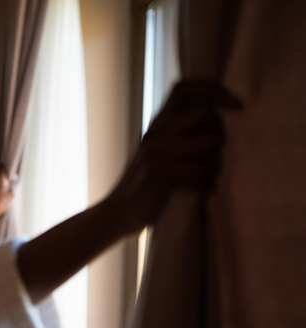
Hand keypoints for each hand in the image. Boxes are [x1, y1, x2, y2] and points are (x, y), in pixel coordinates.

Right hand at [107, 80, 241, 233]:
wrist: (118, 212)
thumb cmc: (146, 185)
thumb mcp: (159, 152)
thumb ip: (179, 135)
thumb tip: (216, 124)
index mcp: (158, 124)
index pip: (184, 88)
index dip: (213, 89)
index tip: (235, 106)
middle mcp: (157, 133)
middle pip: (206, 114)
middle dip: (220, 135)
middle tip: (214, 158)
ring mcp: (157, 153)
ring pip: (208, 143)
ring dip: (216, 163)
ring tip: (208, 176)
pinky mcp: (160, 175)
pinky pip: (201, 172)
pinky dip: (208, 184)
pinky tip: (202, 191)